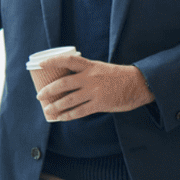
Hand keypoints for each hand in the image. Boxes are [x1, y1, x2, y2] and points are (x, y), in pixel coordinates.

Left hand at [36, 55, 153, 120]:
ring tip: (47, 110)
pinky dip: (68, 115)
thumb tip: (70, 81)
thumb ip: (87, 73)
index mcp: (90, 66)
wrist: (139, 83)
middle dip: (48, 90)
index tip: (40, 64)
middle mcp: (90, 77)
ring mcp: (94, 91)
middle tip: (39, 95)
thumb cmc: (119, 76)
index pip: (67, 60)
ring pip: (69, 100)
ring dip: (55, 106)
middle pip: (63, 83)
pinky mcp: (100, 104)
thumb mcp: (101, 69)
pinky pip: (80, 111)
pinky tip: (61, 118)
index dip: (52, 61)